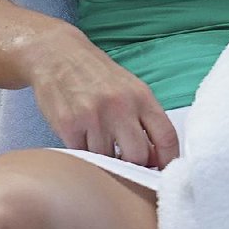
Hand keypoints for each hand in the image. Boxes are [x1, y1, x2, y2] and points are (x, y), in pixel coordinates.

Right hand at [25, 22, 179, 168]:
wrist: (58, 56)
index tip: (165, 172)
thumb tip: (156, 156)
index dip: (169, 160)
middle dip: (135, 166)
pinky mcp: (68, 125)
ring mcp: (93, 117)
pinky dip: (85, 155)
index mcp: (142, 96)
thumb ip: (144, 118)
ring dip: (106, 160)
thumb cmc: (98, 76)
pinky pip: (83, 156)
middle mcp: (120, 106)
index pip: (166, 135)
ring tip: (101, 143)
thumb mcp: (130, 88)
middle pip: (138, 156)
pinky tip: (83, 139)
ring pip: (108, 160)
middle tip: (127, 163)